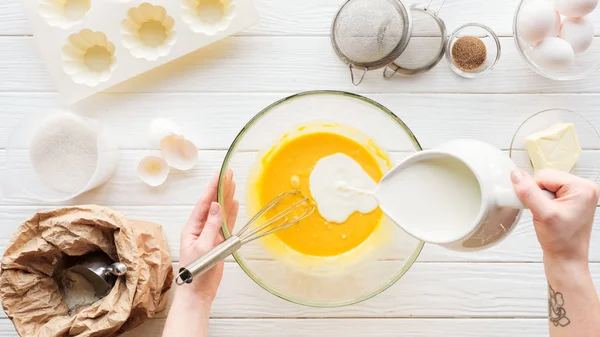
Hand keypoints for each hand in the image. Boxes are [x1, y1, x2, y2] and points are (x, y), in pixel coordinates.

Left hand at [177, 170, 238, 303]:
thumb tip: (216, 205)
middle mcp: (201, 228)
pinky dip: (231, 213)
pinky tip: (235, 202)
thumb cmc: (195, 272)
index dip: (212, 188)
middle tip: (228, 172)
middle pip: (213, 204)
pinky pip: (226, 224)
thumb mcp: (202, 247)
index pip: (204, 204)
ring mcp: (211, 234)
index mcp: (193, 227)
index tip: (219, 174)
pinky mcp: (219, 242)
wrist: (198, 293)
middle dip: (220, 188)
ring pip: (221, 212)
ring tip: (233, 182)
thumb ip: (211, 226)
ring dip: (227, 197)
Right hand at [511, 169, 597, 266]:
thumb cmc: (562, 242)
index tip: (541, 208)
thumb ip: (528, 193)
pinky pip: (548, 192)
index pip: (545, 175)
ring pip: (545, 185)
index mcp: (582, 187)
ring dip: (540, 200)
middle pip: (545, 178)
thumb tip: (516, 175)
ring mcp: (577, 194)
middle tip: (544, 213)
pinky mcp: (571, 200)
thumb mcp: (543, 214)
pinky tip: (548, 215)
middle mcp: (583, 188)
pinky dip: (543, 203)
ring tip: (547, 215)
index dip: (535, 191)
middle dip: (538, 195)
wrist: (566, 259)